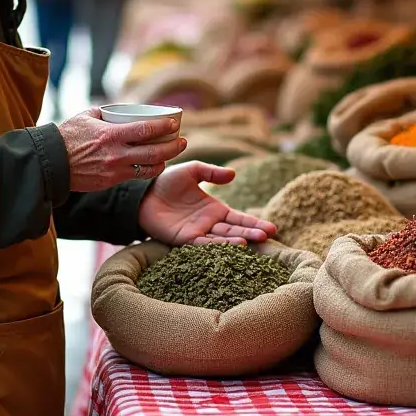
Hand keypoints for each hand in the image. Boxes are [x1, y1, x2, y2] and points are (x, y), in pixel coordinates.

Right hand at [57, 109, 186, 191]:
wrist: (51, 163)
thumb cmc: (66, 136)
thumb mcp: (87, 116)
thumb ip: (105, 112)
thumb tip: (119, 109)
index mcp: (111, 135)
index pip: (145, 130)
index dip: (163, 127)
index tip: (174, 124)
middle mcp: (116, 154)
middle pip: (154, 152)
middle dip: (172, 146)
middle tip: (182, 141)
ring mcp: (114, 170)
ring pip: (149, 168)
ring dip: (165, 160)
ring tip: (172, 153)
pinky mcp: (111, 181)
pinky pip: (136, 176)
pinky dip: (149, 170)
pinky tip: (155, 165)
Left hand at [138, 161, 277, 246]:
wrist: (142, 193)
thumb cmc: (166, 181)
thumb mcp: (192, 171)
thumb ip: (212, 172)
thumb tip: (233, 174)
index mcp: (214, 209)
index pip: (239, 218)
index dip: (254, 223)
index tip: (272, 229)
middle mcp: (209, 223)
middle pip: (235, 230)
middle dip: (252, 233)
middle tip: (269, 236)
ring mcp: (198, 232)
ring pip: (222, 238)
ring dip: (238, 239)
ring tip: (254, 240)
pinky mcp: (184, 239)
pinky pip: (204, 243)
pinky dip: (218, 244)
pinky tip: (232, 244)